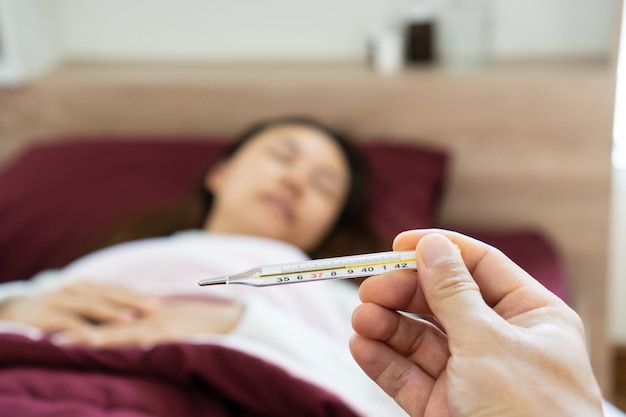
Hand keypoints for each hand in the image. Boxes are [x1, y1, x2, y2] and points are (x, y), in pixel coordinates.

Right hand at [0, 280, 159, 332]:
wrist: (20, 311)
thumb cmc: (59, 310)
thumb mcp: (83, 305)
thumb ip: (105, 305)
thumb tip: (138, 313)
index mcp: (90, 285)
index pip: (118, 289)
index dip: (138, 295)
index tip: (160, 302)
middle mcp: (78, 288)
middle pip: (110, 294)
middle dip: (133, 301)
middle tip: (154, 308)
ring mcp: (63, 299)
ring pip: (92, 304)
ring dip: (112, 312)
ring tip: (131, 320)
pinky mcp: (49, 314)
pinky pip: (68, 322)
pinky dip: (83, 329)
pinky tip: (96, 338)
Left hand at [52, 299, 243, 346]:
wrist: (232, 320)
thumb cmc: (206, 325)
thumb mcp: (177, 324)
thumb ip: (156, 328)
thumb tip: (139, 341)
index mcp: (151, 313)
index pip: (115, 316)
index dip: (88, 320)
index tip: (62, 326)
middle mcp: (151, 315)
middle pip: (110, 322)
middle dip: (80, 329)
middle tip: (50, 335)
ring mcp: (160, 323)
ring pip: (120, 330)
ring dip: (91, 337)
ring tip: (64, 343)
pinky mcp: (170, 332)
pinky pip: (141, 338)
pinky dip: (120, 340)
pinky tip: (102, 345)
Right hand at [349, 230, 602, 416]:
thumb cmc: (532, 412)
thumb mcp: (489, 342)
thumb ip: (453, 293)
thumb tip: (431, 245)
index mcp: (529, 316)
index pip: (478, 267)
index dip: (438, 251)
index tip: (397, 244)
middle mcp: (498, 341)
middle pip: (440, 301)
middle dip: (402, 293)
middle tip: (370, 289)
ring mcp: (470, 375)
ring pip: (419, 339)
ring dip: (386, 326)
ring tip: (361, 319)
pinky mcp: (445, 405)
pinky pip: (409, 376)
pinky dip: (383, 361)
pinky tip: (362, 346)